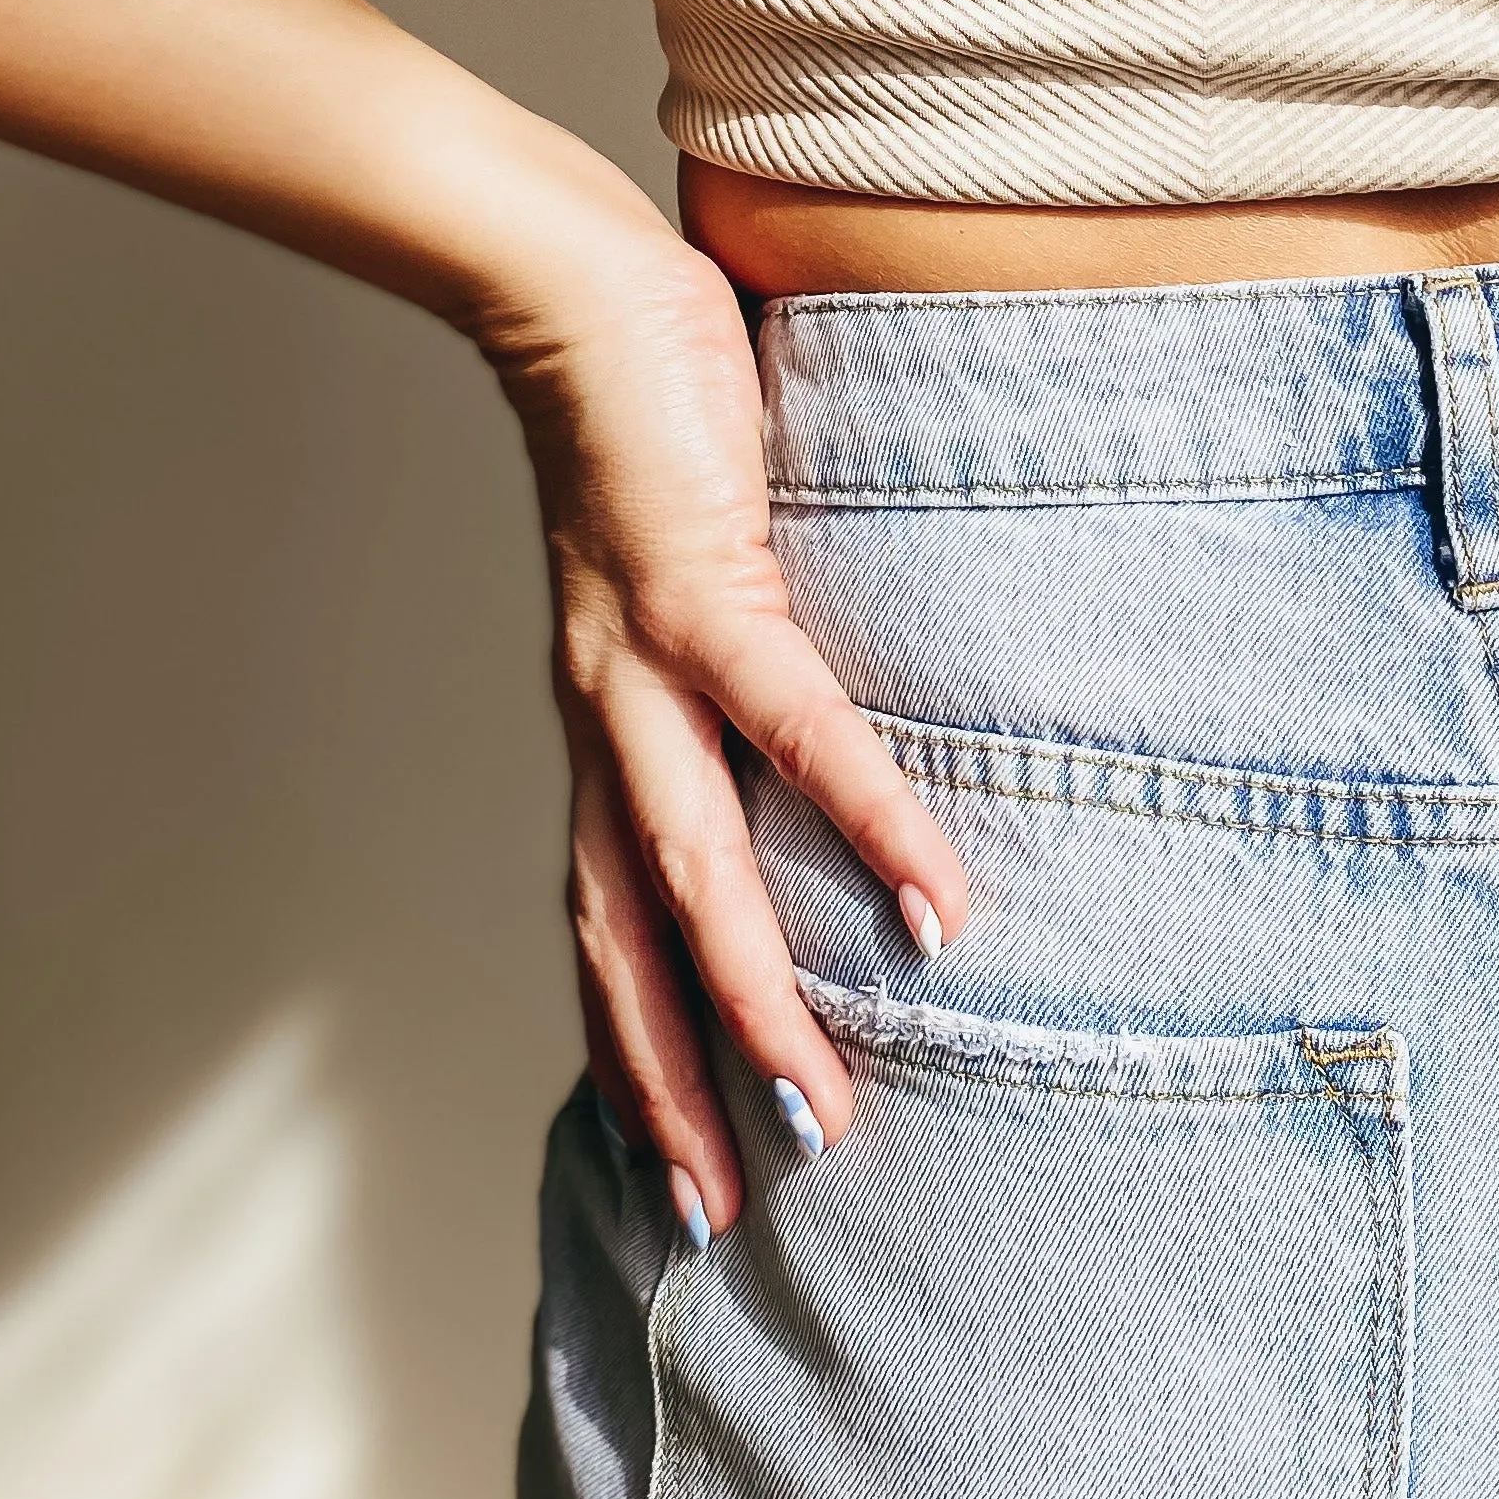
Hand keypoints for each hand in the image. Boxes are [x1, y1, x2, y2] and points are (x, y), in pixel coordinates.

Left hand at [476, 213, 972, 1241]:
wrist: (562, 281)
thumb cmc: (642, 415)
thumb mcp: (688, 570)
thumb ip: (733, 651)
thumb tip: (812, 717)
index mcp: (602, 725)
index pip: (605, 921)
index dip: (631, 1052)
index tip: (678, 1172)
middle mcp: (604, 719)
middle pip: (627, 939)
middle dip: (672, 1085)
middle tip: (727, 1217)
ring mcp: (642, 660)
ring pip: (692, 868)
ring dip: (754, 999)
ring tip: (827, 1108)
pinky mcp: (704, 584)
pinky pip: (795, 726)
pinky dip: (866, 816)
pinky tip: (936, 898)